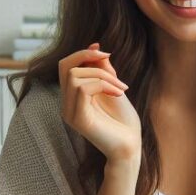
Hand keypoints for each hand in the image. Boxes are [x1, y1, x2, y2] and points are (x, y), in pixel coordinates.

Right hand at [58, 42, 140, 163]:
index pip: (65, 66)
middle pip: (65, 66)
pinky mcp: (77, 119)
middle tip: (112, 66)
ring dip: (101, 75)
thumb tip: (95, 47)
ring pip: (74, 76)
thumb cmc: (124, 121)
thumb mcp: (113, 88)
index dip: (82, 53)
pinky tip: (118, 94)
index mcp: (73, 97)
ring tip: (120, 88)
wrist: (130, 147)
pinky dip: (103, 85)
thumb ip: (103, 70)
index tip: (104, 53)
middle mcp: (66, 104)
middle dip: (89, 59)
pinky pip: (82, 89)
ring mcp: (69, 112)